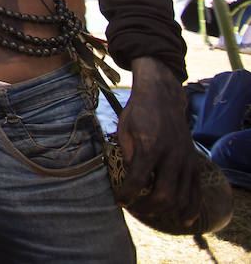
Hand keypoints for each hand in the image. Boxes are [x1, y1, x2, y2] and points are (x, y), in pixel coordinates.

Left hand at [115, 58, 200, 225]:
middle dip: (146, 207)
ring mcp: (186, 160)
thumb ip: (128, 156)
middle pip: (164, 195)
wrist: (163, 97)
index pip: (138, 180)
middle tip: (134, 208)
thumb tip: (130, 180)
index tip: (119, 201)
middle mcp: (172, 155)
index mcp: (150, 146)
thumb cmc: (138, 113)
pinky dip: (191, 207)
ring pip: (182, 198)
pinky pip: (196, 191)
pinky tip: (183, 219)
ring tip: (150, 212)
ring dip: (165, 211)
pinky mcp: (194, 162)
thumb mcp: (125, 130)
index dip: (127, 194)